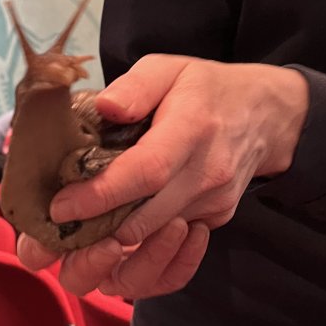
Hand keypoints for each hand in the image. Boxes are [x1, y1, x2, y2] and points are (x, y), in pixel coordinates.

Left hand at [18, 55, 307, 298]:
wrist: (267, 115)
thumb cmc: (205, 89)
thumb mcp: (169, 68)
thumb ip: (134, 86)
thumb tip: (103, 106)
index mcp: (192, 129)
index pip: (145, 173)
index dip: (99, 195)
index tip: (60, 207)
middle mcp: (206, 174)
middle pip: (143, 223)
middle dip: (94, 235)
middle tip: (58, 231)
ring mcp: (212, 204)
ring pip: (154, 247)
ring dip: (114, 253)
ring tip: (84, 239)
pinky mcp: (213, 221)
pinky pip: (173, 255)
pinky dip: (143, 256)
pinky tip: (120, 242)